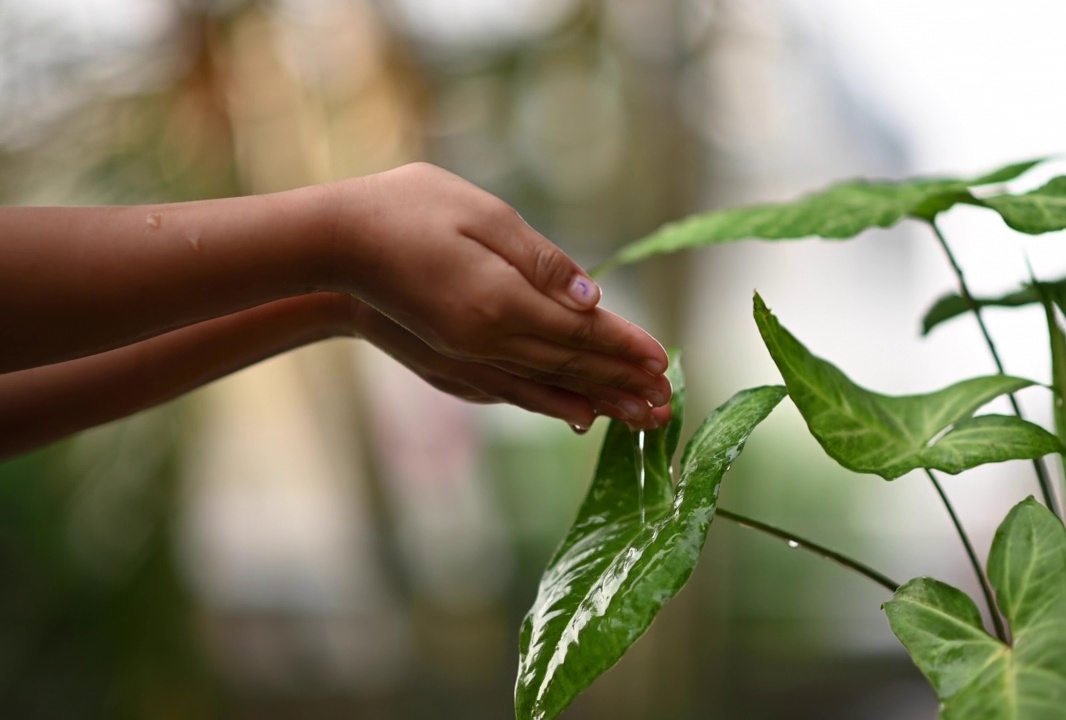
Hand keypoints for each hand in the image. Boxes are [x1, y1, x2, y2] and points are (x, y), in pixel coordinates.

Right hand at [333, 163, 670, 428]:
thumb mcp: (483, 215)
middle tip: (668, 407)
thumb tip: (593, 300)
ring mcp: (467, 357)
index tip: (664, 363)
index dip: (626, 347)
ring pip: (547, 386)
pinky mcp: (451, 362)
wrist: (334, 245)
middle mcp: (488, 341)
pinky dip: (550, 403)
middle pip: (571, 367)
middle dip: (623, 384)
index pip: (581, 333)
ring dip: (598, 401)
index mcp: (501, 302)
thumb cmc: (407, 210)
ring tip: (638, 419)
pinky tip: (576, 414)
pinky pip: (513, 391)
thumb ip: (542, 263)